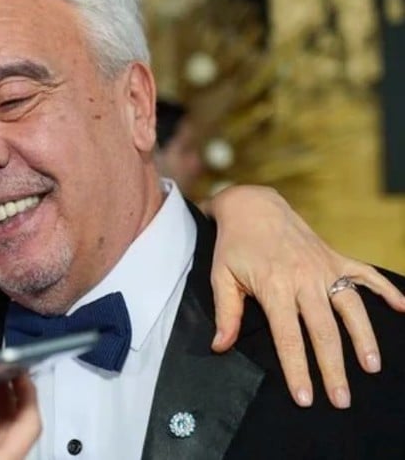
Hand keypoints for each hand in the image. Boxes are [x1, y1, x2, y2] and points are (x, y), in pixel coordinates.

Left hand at [205, 185, 404, 408]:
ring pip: (351, 307)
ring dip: (363, 338)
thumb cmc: (234, 246)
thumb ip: (226, 313)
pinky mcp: (335, 257)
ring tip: (372, 367)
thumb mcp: (221, 277)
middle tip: (342, 399)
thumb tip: (220, 346)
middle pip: (324, 331)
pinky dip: (386, 290)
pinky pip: (365, 274)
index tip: (304, 397)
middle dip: (333, 368)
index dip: (297, 369)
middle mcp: (304, 279)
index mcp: (274, 287)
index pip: (288, 337)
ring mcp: (323, 267)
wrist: (252, 206)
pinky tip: (404, 308)